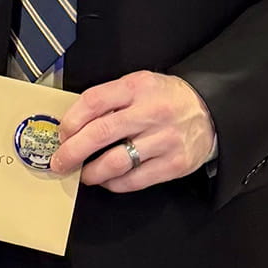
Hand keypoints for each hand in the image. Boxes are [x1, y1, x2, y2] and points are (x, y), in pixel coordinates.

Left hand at [50, 71, 215, 192]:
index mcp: (136, 87)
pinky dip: (114, 183)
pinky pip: (135, 180)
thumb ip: (108, 99)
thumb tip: (73, 124)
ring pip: (116, 161)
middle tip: (59, 161)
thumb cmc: (164, 98)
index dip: (71, 120)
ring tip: (82, 173)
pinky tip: (106, 180)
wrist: (208, 110)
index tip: (61, 133)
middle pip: (101, 133)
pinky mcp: (174, 164)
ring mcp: (164, 140)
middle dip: (73, 151)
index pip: (93, 101)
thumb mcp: (137, 85)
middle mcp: (150, 113)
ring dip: (91, 172)